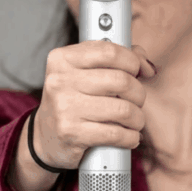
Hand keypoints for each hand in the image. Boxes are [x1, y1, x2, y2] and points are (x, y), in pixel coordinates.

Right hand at [32, 40, 156, 169]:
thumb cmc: (72, 100)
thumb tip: (147, 64)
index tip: (138, 71)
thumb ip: (115, 60)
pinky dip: (130, 137)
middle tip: (137, 100)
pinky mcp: (71, 133)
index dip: (132, 61)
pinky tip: (129, 136)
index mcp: (62, 59)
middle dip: (138, 93)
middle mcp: (60, 81)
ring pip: (123, 109)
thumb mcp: (83, 74)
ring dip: (137, 118)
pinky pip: (116, 134)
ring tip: (135, 121)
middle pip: (120, 81)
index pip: (109, 52)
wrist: (44, 138)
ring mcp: (64, 107)